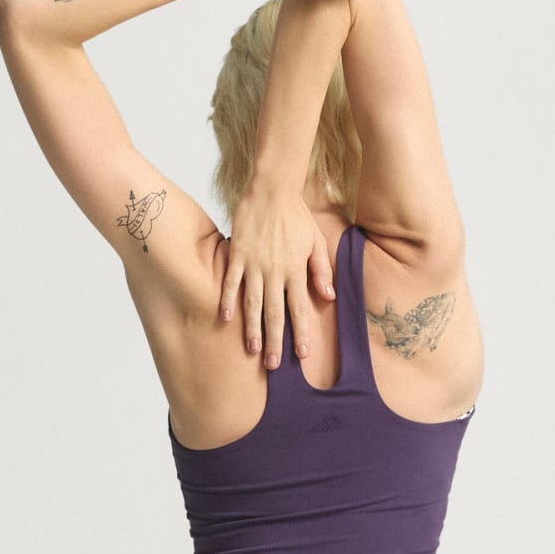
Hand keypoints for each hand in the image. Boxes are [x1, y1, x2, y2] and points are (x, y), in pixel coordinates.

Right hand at [222, 184, 335, 367]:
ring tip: (252, 350)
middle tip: (272, 365)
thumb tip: (328, 296)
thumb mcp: (315, 242)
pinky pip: (231, 282)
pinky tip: (225, 318)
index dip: (300, 333)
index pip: (299, 309)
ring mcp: (255, 264)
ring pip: (253, 303)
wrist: (273, 188)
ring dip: (252, 329)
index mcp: (295, 270)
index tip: (301, 355)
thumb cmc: (296, 215)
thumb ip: (321, 270)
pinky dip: (227, 300)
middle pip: (274, 313)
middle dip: (274, 341)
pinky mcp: (238, 254)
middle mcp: (275, 271)